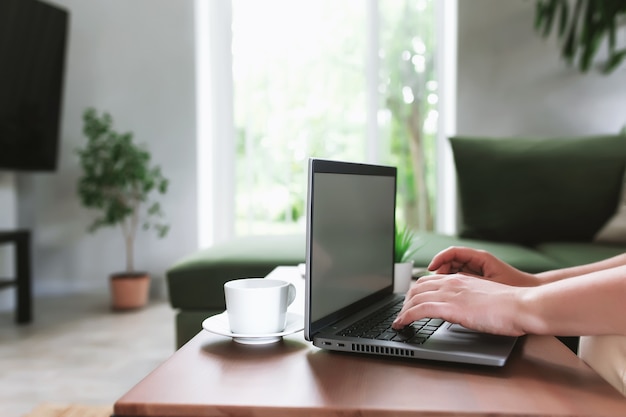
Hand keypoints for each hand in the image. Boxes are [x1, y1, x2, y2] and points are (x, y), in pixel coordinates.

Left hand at [392, 273, 527, 335]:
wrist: (521, 306)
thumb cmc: (510, 306)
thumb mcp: (484, 298)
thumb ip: (469, 300)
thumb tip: (462, 309)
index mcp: (460, 279)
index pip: (429, 281)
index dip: (416, 292)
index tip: (410, 302)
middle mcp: (451, 283)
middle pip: (417, 288)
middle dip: (405, 301)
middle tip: (401, 313)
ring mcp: (449, 293)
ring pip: (414, 298)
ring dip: (402, 310)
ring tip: (398, 321)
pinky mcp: (449, 307)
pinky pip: (419, 310)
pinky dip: (405, 317)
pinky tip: (401, 324)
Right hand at [428, 246, 537, 286]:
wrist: (529, 301)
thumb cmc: (514, 289)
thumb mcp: (488, 284)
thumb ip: (468, 281)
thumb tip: (448, 281)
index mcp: (479, 257)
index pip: (452, 252)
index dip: (439, 259)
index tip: (430, 269)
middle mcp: (476, 262)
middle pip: (449, 261)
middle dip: (438, 271)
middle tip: (431, 284)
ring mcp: (476, 272)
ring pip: (452, 272)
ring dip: (442, 280)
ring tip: (437, 291)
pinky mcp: (477, 281)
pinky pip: (458, 280)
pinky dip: (450, 285)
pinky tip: (448, 295)